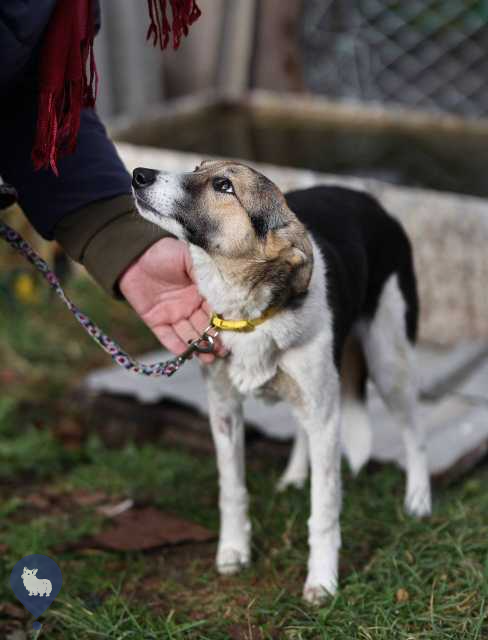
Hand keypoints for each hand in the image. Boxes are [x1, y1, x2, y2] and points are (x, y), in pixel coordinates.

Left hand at [119, 237, 227, 363]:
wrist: (133, 254)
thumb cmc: (165, 251)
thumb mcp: (189, 258)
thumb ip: (206, 275)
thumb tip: (223, 293)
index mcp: (201, 291)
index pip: (216, 311)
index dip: (224, 322)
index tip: (233, 334)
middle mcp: (190, 305)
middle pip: (205, 326)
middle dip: (214, 339)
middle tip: (222, 351)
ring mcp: (174, 314)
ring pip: (189, 334)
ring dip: (199, 346)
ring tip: (209, 357)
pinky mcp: (156, 321)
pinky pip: (167, 337)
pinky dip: (176, 346)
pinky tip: (186, 354)